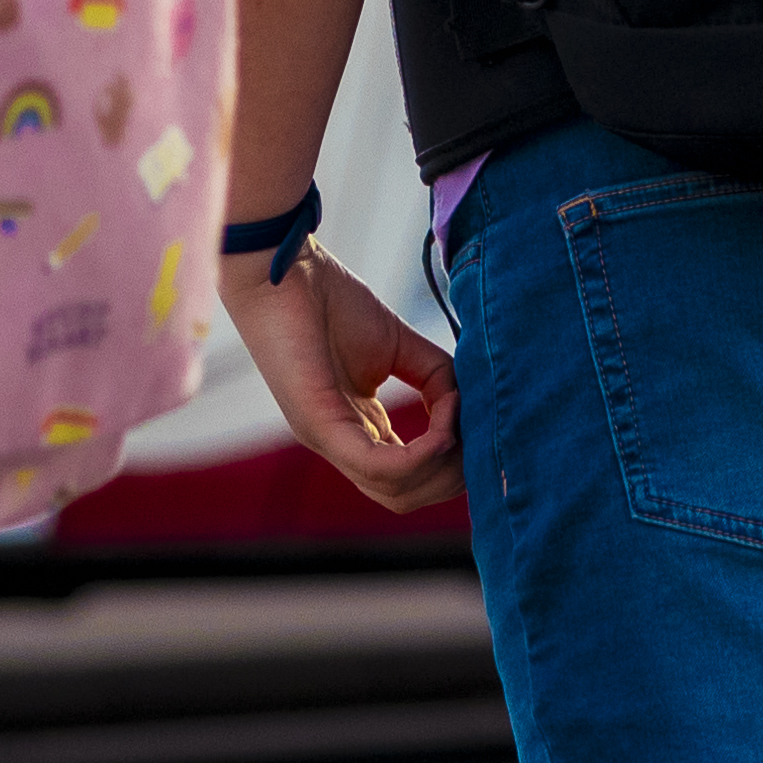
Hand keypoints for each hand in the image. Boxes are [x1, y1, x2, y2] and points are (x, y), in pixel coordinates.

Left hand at [226, 248, 462, 510]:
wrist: (282, 268)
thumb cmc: (329, 298)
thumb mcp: (399, 345)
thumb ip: (438, 376)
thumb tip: (470, 406)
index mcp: (358, 428)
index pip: (408, 477)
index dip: (450, 463)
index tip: (479, 429)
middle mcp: (341, 442)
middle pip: (405, 495)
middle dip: (451, 475)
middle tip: (478, 437)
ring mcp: (327, 437)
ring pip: (394, 491)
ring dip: (440, 468)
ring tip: (459, 425)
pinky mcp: (319, 423)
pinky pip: (376, 466)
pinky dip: (419, 457)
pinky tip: (442, 430)